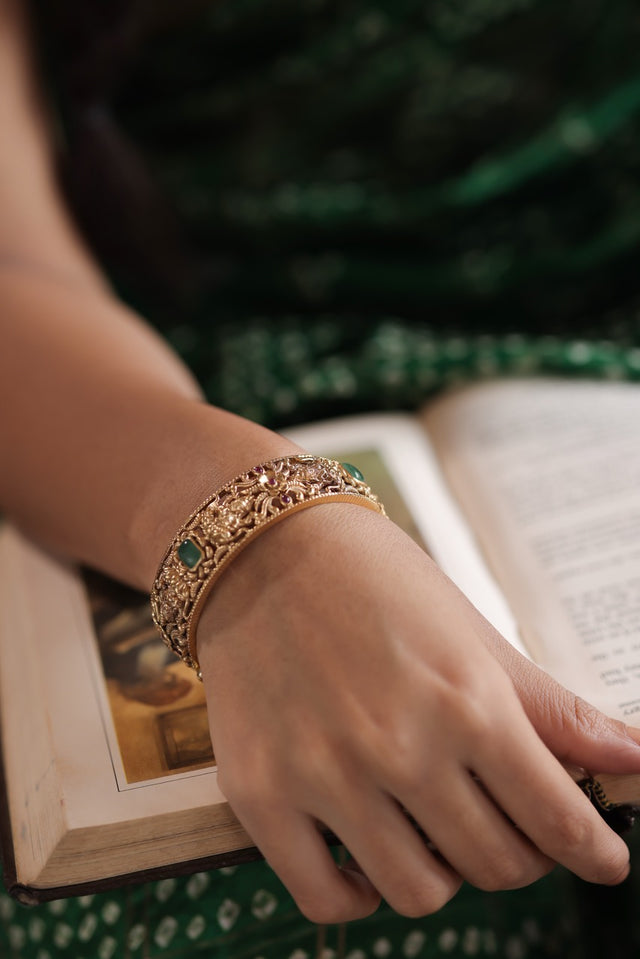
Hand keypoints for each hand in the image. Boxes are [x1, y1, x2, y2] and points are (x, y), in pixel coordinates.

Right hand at [197, 506, 639, 922]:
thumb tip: (631, 755)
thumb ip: (551, 707)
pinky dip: (358, 894)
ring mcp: (326, 777)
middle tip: (508, 823)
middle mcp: (399, 749)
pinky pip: (326, 899)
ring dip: (443, 873)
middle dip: (521, 855)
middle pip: (496, 865)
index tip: (601, 859)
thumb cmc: (375, 580)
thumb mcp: (473, 635)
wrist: (265, 549)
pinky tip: (367, 855)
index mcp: (467, 703)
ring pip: (419, 893)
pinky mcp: (263, 794)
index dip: (593, 851)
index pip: (557, 819)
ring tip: (432, 829)